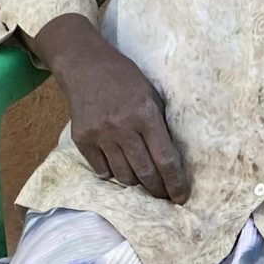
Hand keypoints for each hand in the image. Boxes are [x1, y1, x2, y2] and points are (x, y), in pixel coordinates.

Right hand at [29, 15, 188, 202]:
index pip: (165, 159)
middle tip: (163, 195)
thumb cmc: (125, 78)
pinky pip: (102, 170)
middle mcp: (123, 127)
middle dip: (157, 189)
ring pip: (123, 176)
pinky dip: (112, 173)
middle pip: (145, 173)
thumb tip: (171, 160)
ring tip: (142, 181)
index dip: (175, 183)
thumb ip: (160, 125)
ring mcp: (101, 135)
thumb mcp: (151, 95)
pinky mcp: (83, 139)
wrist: (85, 65)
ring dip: (136, 182)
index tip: (181, 197)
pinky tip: (119, 167)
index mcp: (145, 115)